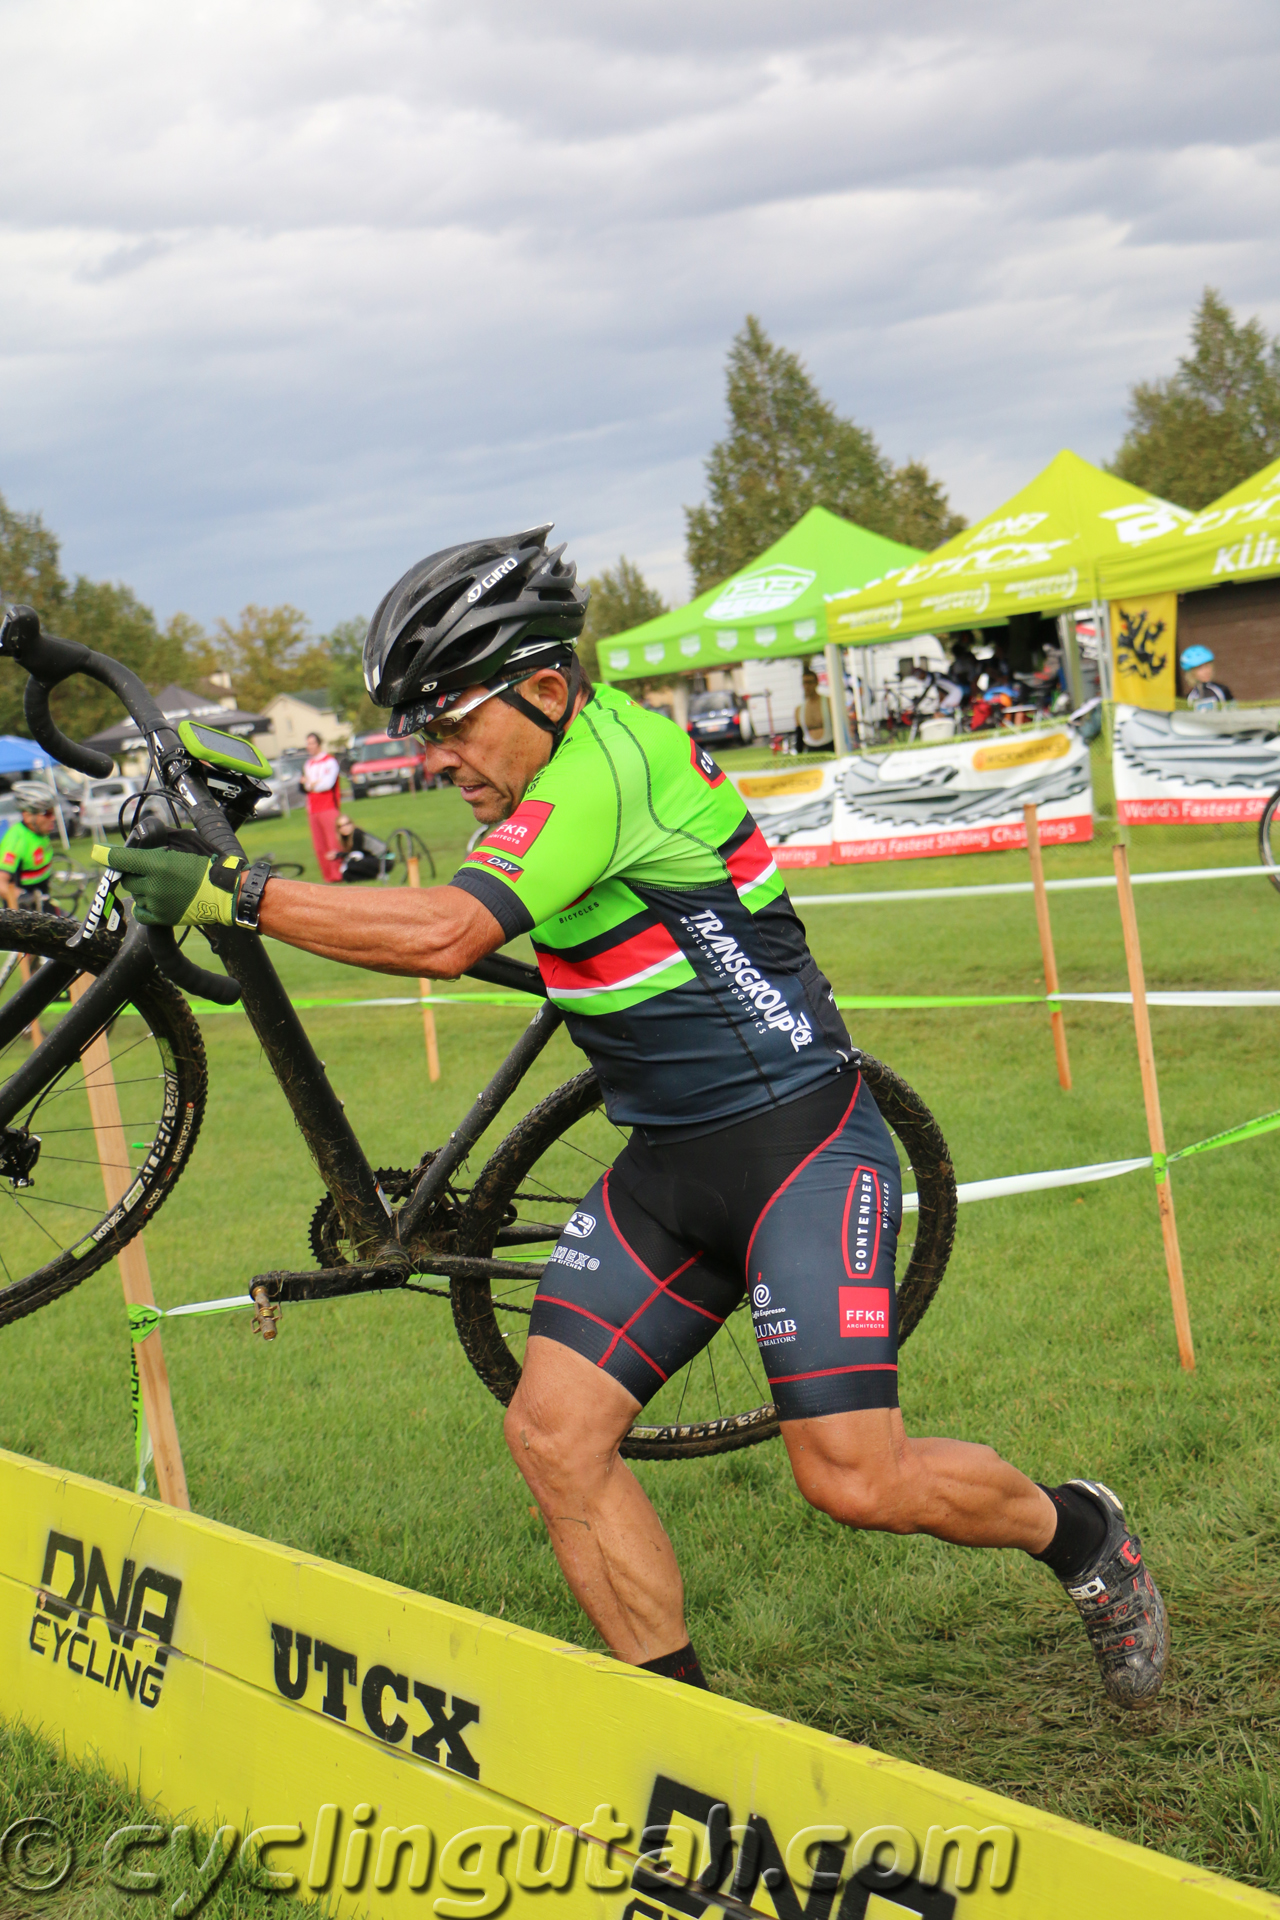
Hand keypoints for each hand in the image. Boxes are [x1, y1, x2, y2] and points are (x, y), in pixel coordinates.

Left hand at [92, 844, 248, 926]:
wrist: (226, 894)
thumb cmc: (209, 865)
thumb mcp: (186, 843)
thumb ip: (161, 841)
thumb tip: (142, 842)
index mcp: (159, 864)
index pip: (122, 858)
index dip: (106, 854)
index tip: (96, 852)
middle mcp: (153, 885)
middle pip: (127, 878)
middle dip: (135, 872)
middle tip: (151, 869)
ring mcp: (156, 904)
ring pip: (135, 894)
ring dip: (142, 888)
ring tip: (162, 884)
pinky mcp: (162, 918)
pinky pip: (140, 912)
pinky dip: (144, 905)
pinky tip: (155, 898)